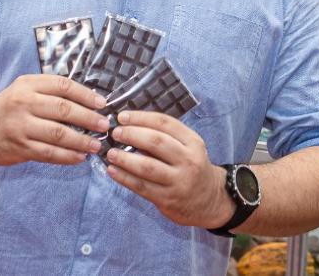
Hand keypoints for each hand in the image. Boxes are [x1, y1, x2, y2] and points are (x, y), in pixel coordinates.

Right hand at [0, 74, 108, 166]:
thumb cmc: (10, 106)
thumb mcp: (26, 88)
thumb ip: (51, 90)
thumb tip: (89, 99)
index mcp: (29, 85)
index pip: (63, 86)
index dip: (86, 95)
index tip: (102, 104)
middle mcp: (24, 103)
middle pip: (63, 110)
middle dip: (88, 118)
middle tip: (104, 126)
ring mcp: (21, 127)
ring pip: (58, 134)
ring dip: (81, 141)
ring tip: (96, 145)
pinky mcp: (20, 148)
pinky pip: (49, 153)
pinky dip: (67, 156)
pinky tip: (80, 157)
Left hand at [104, 110, 233, 228]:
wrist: (209, 200)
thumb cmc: (192, 168)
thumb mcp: (188, 149)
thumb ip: (165, 138)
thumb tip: (130, 127)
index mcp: (193, 141)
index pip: (165, 123)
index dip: (141, 117)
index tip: (123, 116)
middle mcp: (188, 160)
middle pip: (156, 142)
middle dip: (132, 135)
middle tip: (115, 133)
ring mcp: (178, 181)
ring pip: (147, 166)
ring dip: (124, 158)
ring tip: (110, 153)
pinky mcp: (168, 199)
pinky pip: (142, 187)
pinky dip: (124, 178)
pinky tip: (112, 171)